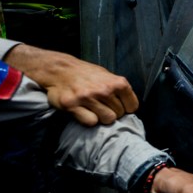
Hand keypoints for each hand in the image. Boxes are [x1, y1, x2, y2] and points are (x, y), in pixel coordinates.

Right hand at [3, 43, 138, 125]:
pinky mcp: (73, 106)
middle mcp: (104, 90)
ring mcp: (88, 98)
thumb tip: (130, 107)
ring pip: (107, 120)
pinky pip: (91, 122)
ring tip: (93, 109)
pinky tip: (84, 112)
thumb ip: (119, 89)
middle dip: (112, 113)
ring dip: (101, 117)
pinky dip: (88, 120)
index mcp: (117, 82)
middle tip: (102, 106)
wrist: (60, 70)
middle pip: (119, 114)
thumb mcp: (108, 76)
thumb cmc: (87, 74)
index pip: (132, 107)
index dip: (126, 109)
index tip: (119, 106)